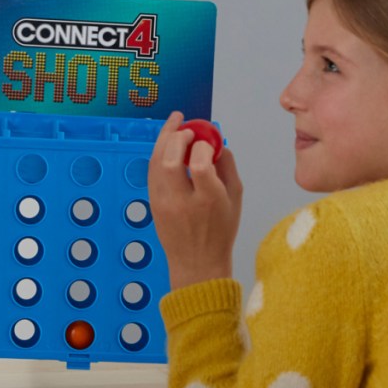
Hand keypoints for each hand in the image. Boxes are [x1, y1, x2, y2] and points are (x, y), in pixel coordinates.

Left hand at [148, 111, 242, 288]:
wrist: (197, 263)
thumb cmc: (220, 231)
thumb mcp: (235, 198)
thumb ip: (227, 166)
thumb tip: (216, 141)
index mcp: (208, 200)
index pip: (199, 163)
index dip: (203, 146)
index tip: (208, 145)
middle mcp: (182, 201)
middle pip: (171, 160)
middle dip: (178, 136)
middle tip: (187, 129)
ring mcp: (163, 203)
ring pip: (156, 163)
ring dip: (164, 139)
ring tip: (175, 125)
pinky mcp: (152, 204)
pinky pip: (151, 172)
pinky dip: (158, 154)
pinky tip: (167, 144)